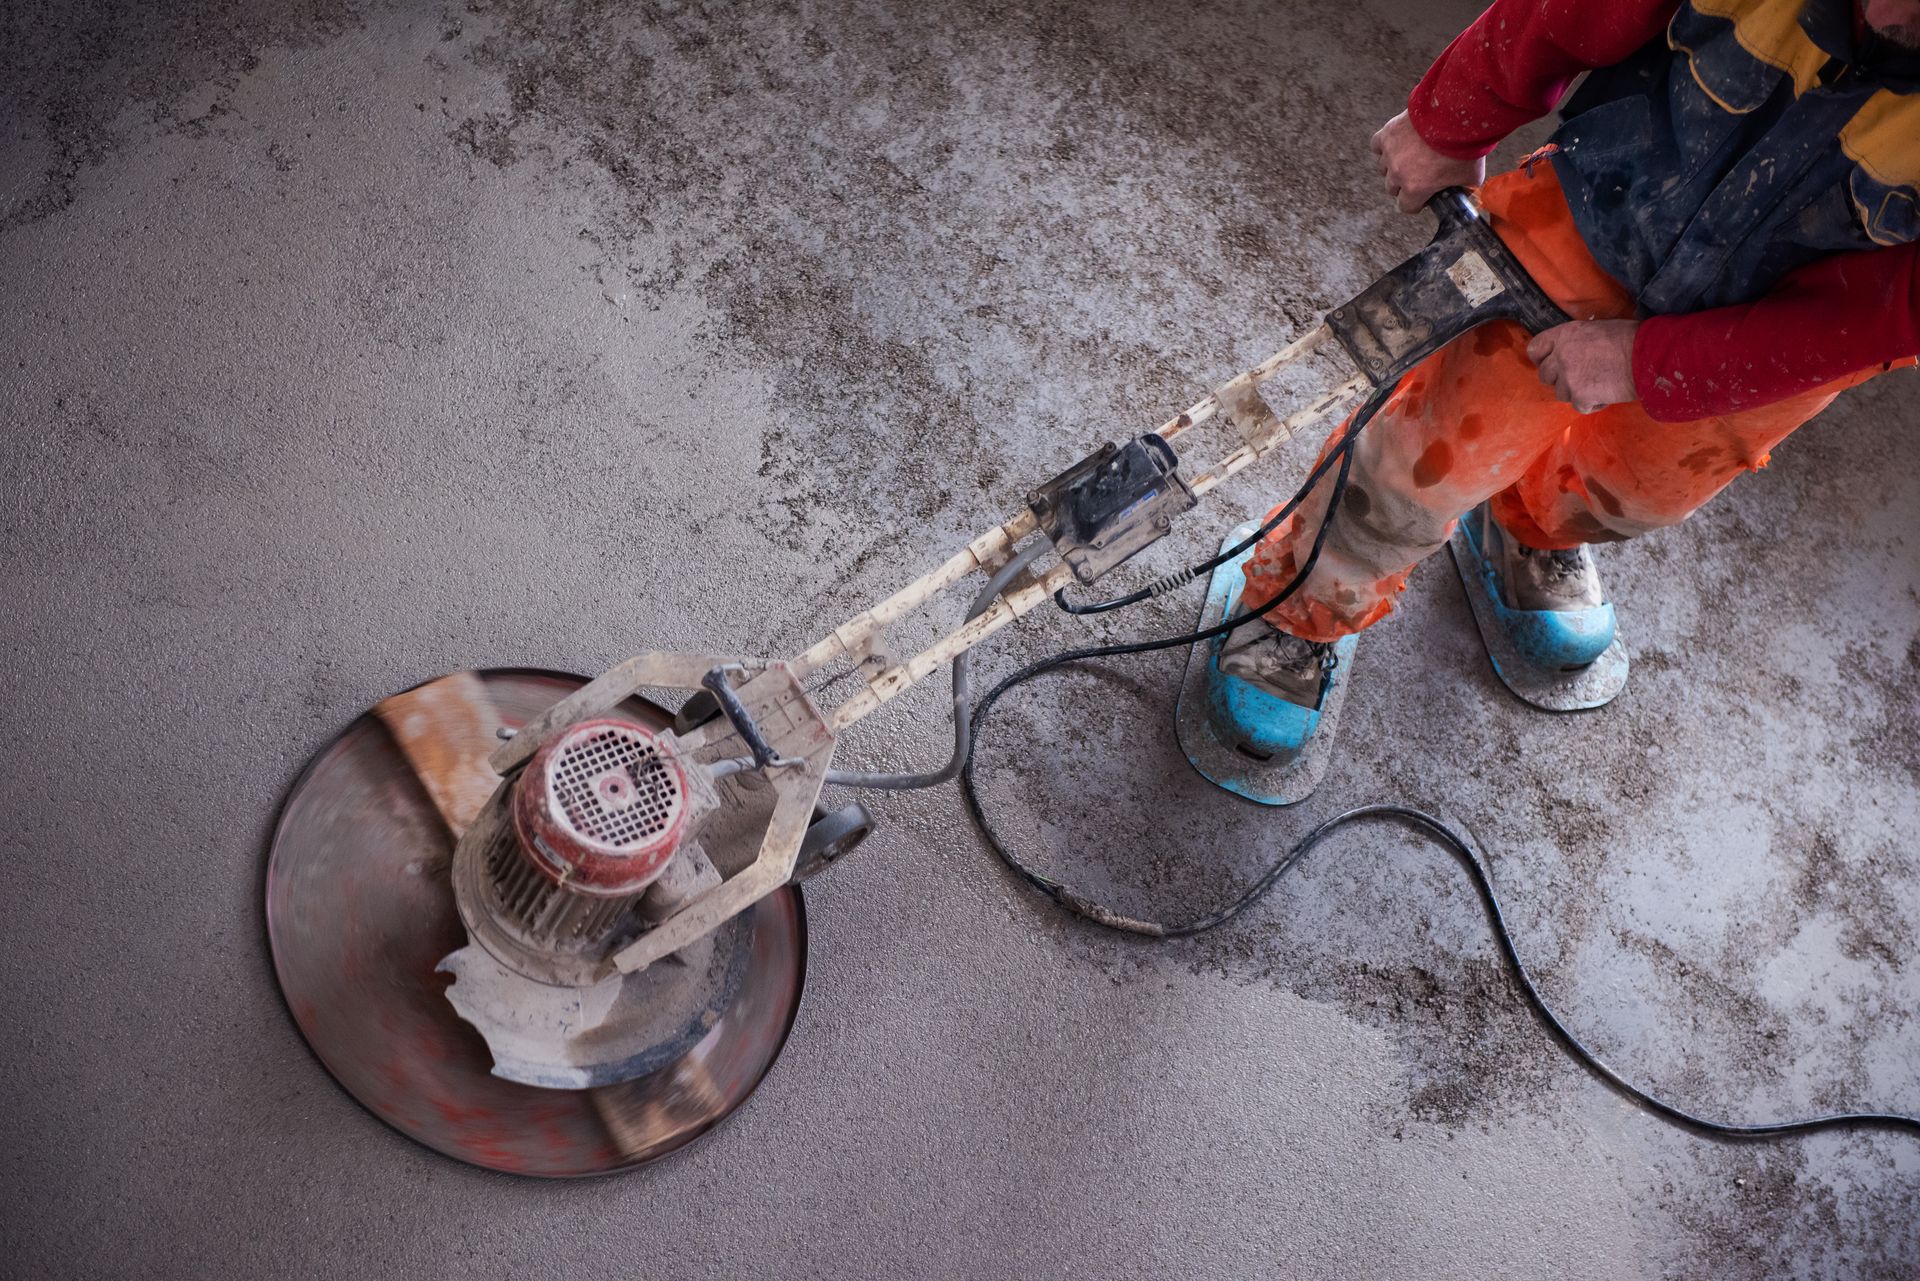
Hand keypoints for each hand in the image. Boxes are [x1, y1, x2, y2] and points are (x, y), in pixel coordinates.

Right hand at [1371, 111, 1483, 212]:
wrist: (1456, 114)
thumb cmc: (1464, 145)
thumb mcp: (1471, 176)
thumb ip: (1462, 188)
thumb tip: (1463, 192)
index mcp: (1415, 188)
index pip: (1406, 206)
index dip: (1416, 202)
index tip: (1424, 196)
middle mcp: (1397, 173)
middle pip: (1392, 188)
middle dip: (1405, 183)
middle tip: (1420, 173)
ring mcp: (1390, 153)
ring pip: (1384, 168)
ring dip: (1394, 165)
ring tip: (1410, 155)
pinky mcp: (1387, 134)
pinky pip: (1377, 146)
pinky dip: (1384, 147)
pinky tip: (1396, 144)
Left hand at [1526, 320, 1641, 413]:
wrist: (1649, 357)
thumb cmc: (1630, 340)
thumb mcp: (1596, 329)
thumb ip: (1575, 341)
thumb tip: (1567, 350)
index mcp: (1565, 334)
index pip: (1535, 349)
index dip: (1542, 359)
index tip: (1551, 364)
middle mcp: (1561, 355)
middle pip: (1545, 375)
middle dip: (1560, 378)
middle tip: (1581, 377)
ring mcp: (1569, 378)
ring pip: (1560, 393)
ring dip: (1576, 392)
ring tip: (1599, 382)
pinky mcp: (1580, 397)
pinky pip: (1579, 406)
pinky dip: (1592, 404)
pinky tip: (1607, 392)